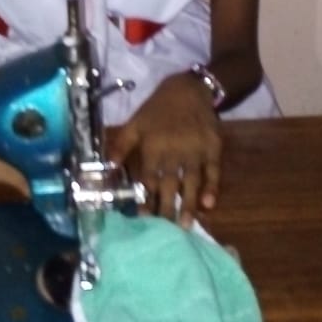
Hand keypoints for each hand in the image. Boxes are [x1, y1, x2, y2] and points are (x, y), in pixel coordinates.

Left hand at [105, 73, 221, 226]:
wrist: (190, 89)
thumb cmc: (158, 109)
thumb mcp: (135, 123)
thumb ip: (121, 146)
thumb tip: (108, 169)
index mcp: (153, 147)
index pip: (148, 179)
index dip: (145, 199)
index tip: (142, 219)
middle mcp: (174, 151)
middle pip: (169, 185)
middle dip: (166, 209)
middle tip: (165, 232)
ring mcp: (195, 151)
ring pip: (191, 182)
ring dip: (188, 204)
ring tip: (185, 225)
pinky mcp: (213, 148)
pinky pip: (213, 171)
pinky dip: (212, 188)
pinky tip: (209, 204)